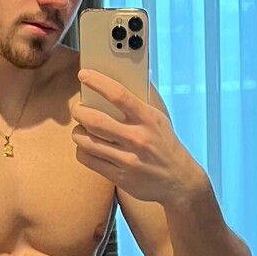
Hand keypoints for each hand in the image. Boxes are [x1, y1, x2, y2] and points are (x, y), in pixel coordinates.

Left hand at [73, 72, 203, 204]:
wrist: (179, 180)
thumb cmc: (164, 144)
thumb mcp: (159, 119)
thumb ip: (140, 101)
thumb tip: (121, 77)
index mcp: (148, 119)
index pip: (119, 95)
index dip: (98, 82)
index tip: (83, 75)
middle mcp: (138, 138)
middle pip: (96, 121)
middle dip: (79, 111)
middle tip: (78, 109)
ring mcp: (128, 160)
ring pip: (87, 142)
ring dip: (78, 132)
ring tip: (81, 129)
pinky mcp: (120, 177)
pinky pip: (88, 160)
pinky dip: (82, 150)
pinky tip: (86, 147)